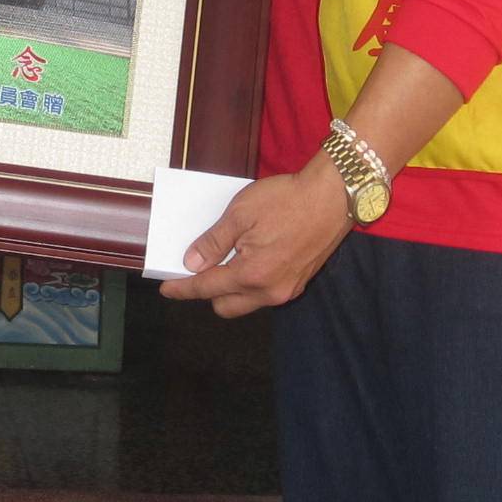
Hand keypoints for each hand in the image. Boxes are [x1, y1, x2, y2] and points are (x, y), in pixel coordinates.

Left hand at [157, 159, 352, 316]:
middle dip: (208, 293)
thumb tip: (192, 263)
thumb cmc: (288, 199)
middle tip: (197, 269)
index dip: (183, 288)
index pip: (206, 289)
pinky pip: (265, 293)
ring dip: (231, 289)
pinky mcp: (299, 282)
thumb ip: (214, 242)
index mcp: (252, 275)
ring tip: (226, 260)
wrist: (334, 195)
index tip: (167, 289)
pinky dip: (251, 282)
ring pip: (247, 302)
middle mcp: (270, 291)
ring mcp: (288, 289)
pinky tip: (249, 258)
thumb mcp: (241, 213)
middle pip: (226, 306)